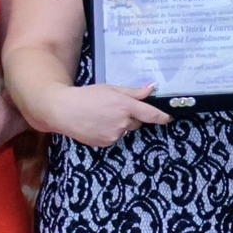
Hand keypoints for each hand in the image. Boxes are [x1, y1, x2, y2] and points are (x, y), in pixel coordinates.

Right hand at [51, 85, 178, 150]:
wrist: (64, 110)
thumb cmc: (87, 96)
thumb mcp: (111, 89)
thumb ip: (133, 92)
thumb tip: (151, 88)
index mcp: (125, 106)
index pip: (150, 114)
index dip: (161, 116)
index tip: (168, 117)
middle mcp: (122, 122)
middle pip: (136, 122)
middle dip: (130, 116)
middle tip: (114, 108)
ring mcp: (114, 135)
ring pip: (125, 130)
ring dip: (119, 124)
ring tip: (102, 115)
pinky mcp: (105, 143)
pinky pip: (114, 137)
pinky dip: (109, 131)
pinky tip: (97, 124)